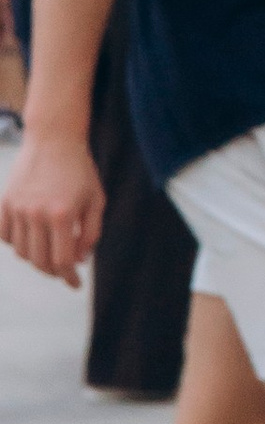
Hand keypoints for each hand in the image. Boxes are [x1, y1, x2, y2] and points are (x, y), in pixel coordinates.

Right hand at [0, 128, 107, 282]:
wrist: (54, 139)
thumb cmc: (80, 171)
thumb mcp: (96, 201)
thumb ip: (90, 234)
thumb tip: (79, 261)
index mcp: (63, 214)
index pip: (62, 261)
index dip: (69, 277)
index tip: (75, 284)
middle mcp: (36, 213)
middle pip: (40, 261)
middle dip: (54, 271)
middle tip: (64, 270)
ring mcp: (17, 208)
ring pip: (22, 252)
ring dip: (36, 258)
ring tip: (49, 251)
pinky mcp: (5, 203)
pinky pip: (5, 237)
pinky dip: (16, 244)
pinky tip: (31, 239)